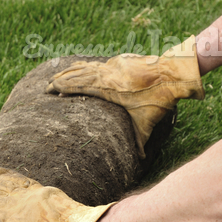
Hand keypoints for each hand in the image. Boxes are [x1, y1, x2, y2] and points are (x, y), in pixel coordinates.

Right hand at [47, 36, 203, 157]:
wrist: (175, 73)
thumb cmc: (160, 99)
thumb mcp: (147, 123)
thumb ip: (140, 141)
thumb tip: (141, 161)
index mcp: (108, 88)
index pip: (79, 85)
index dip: (63, 86)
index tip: (50, 90)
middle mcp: (108, 74)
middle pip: (78, 74)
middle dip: (61, 79)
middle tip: (47, 85)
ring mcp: (114, 64)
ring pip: (87, 66)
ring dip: (71, 70)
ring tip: (58, 75)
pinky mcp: (122, 60)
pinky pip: (98, 64)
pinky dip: (86, 66)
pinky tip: (82, 68)